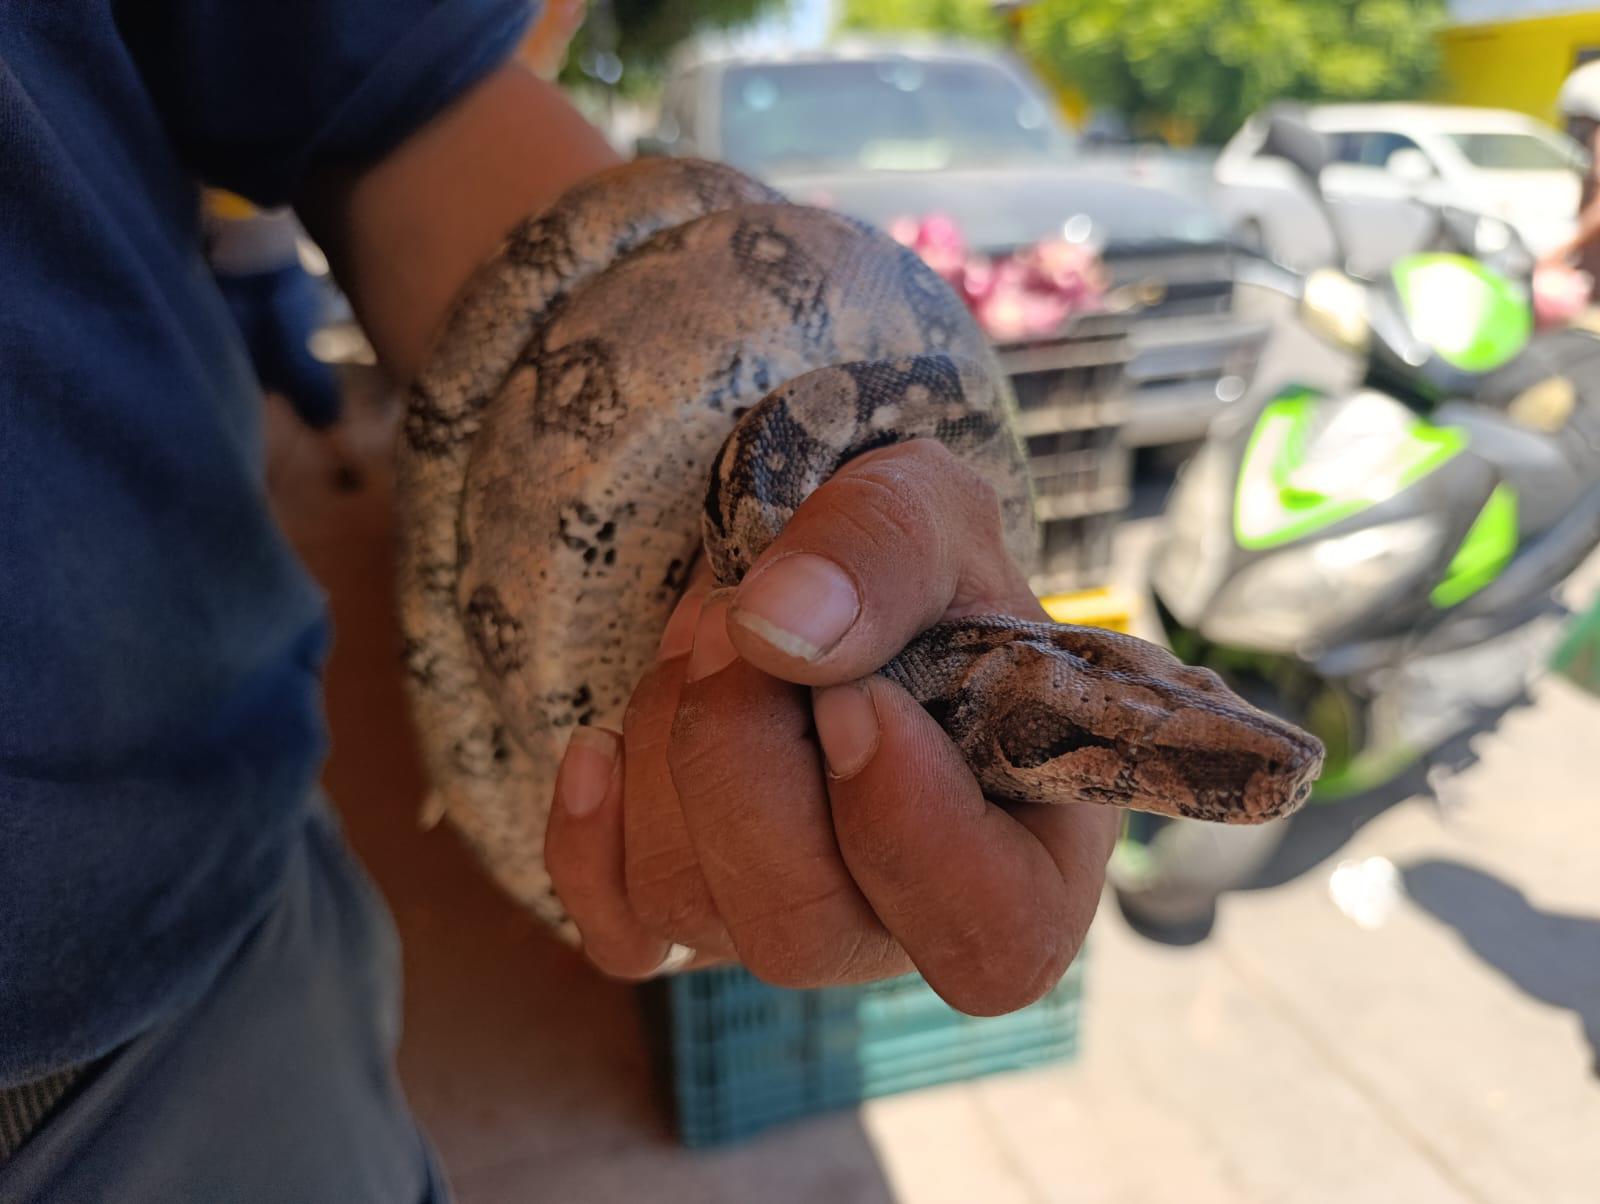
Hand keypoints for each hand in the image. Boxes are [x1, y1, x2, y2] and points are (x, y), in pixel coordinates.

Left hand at [544, 440, 1116, 1014]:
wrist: (815, 571)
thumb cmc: (906, 557)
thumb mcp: (927, 506)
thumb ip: (883, 551)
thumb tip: (778, 631)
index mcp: (1028, 850)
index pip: (996, 937)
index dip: (909, 831)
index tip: (853, 696)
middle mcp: (909, 922)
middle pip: (805, 933)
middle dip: (742, 765)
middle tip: (737, 622)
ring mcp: (793, 927)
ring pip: (692, 910)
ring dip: (672, 750)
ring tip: (710, 636)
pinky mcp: (689, 924)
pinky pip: (619, 933)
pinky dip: (587, 841)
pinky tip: (598, 747)